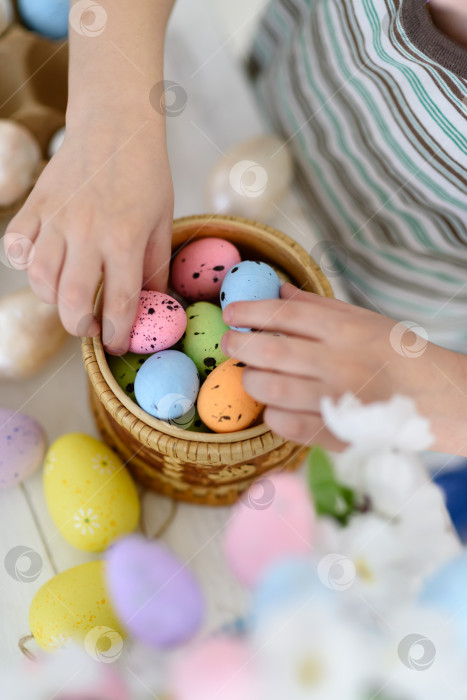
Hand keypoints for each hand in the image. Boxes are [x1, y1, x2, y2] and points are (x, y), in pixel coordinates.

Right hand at [3, 111, 173, 354]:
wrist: (115, 125)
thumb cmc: (146, 176)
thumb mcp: (163, 222)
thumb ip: (155, 267)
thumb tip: (154, 306)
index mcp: (125, 239)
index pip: (119, 303)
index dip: (118, 333)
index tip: (117, 344)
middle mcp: (87, 233)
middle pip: (72, 301)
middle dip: (80, 327)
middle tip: (91, 327)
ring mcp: (56, 218)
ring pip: (39, 279)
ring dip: (53, 300)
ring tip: (71, 297)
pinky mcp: (36, 205)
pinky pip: (16, 246)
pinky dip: (24, 264)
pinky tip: (44, 265)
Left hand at [221, 283, 466, 454]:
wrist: (442, 400)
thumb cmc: (402, 356)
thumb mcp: (366, 320)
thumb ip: (319, 307)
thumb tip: (278, 290)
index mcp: (346, 330)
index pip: (286, 314)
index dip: (251, 310)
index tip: (231, 312)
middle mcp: (339, 363)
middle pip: (271, 351)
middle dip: (239, 345)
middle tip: (230, 343)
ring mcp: (337, 401)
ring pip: (273, 390)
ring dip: (252, 381)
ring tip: (251, 374)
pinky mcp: (338, 435)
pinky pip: (288, 425)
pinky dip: (272, 415)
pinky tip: (274, 406)